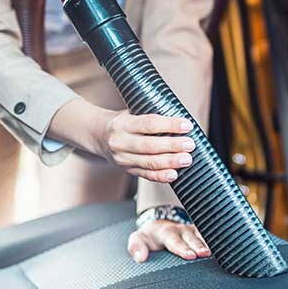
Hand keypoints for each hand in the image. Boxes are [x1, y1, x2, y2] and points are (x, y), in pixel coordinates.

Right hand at [47, 99, 195, 182]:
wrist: (97, 135)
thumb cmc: (121, 122)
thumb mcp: (131, 112)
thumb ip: (151, 116)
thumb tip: (181, 121)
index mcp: (123, 124)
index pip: (149, 124)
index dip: (169, 125)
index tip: (186, 125)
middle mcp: (120, 142)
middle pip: (149, 145)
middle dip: (172, 146)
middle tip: (189, 144)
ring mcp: (122, 158)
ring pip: (149, 162)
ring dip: (170, 162)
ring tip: (186, 159)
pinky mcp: (126, 170)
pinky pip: (145, 175)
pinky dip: (160, 176)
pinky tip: (173, 174)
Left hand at [128, 220, 211, 261]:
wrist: (160, 227)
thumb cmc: (150, 237)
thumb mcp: (138, 239)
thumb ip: (136, 246)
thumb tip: (140, 257)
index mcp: (167, 232)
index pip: (175, 241)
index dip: (182, 248)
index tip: (190, 255)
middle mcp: (182, 230)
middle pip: (192, 238)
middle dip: (199, 245)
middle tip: (205, 253)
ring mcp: (193, 231)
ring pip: (204, 235)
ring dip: (210, 243)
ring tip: (217, 252)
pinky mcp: (201, 234)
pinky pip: (210, 235)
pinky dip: (218, 240)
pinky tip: (225, 248)